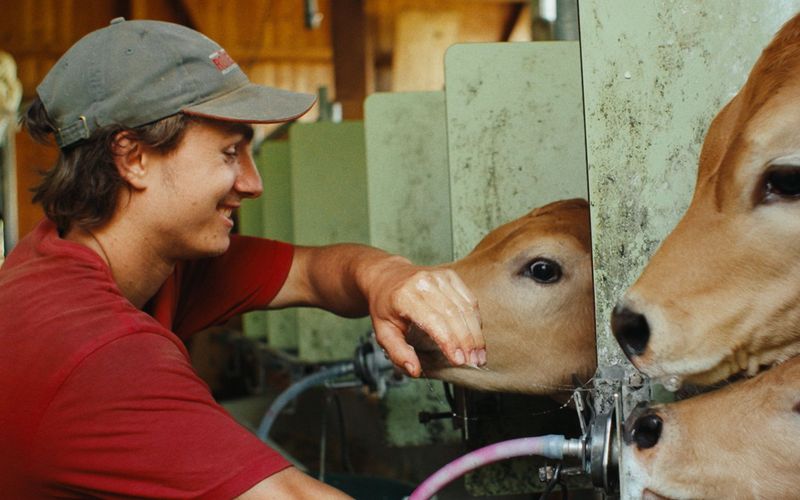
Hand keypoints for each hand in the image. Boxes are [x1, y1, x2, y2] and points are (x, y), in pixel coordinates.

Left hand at [362, 256, 484, 376]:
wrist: (388, 276)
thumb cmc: (386, 305)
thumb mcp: (383, 332)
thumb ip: (398, 352)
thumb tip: (415, 370)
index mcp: (405, 296)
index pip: (434, 321)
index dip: (450, 342)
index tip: (459, 360)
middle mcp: (424, 283)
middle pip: (454, 315)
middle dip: (467, 342)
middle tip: (474, 362)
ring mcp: (440, 277)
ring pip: (466, 307)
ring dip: (475, 333)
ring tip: (479, 354)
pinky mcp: (451, 276)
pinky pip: (470, 299)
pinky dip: (476, 319)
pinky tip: (476, 336)